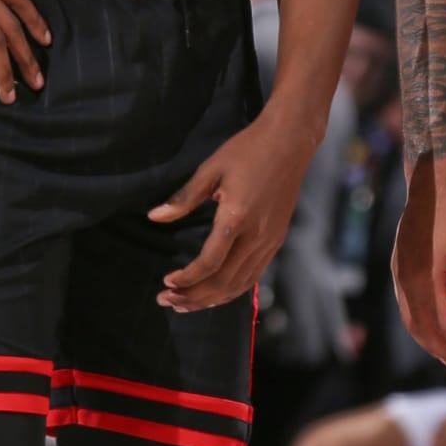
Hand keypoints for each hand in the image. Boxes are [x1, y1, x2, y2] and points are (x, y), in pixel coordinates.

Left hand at [148, 111, 310, 311]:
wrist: (290, 142)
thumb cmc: (248, 150)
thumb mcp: (210, 169)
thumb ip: (183, 198)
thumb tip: (155, 217)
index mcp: (237, 217)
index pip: (209, 263)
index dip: (187, 278)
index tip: (166, 282)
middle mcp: (257, 236)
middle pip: (224, 282)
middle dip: (194, 297)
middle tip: (167, 300)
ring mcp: (270, 241)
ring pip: (240, 284)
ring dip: (212, 299)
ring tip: (186, 304)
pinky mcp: (276, 240)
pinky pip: (253, 275)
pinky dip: (232, 289)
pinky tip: (215, 292)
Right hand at [393, 157, 445, 373]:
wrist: (431, 182)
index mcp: (427, 274)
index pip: (443, 321)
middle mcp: (406, 278)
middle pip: (422, 327)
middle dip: (444, 350)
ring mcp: (398, 273)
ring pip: (410, 320)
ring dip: (430, 341)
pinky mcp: (397, 269)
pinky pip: (406, 306)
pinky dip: (420, 324)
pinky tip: (436, 331)